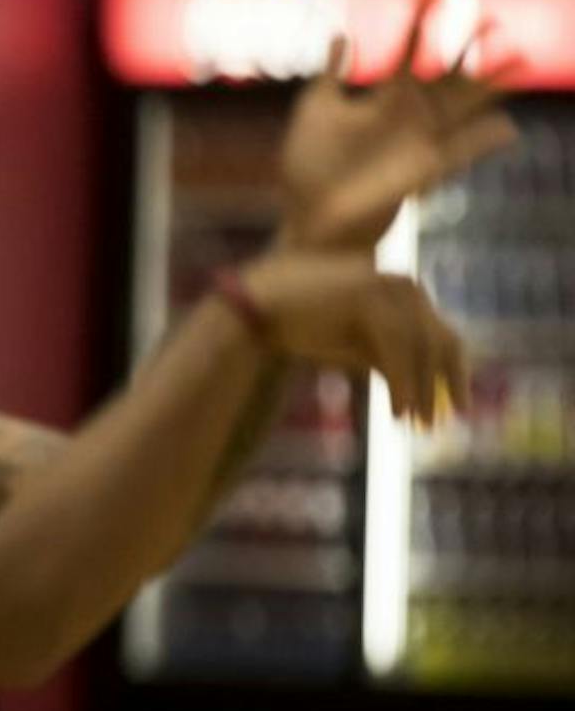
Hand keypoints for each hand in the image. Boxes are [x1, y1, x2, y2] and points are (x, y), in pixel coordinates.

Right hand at [240, 251, 468, 424]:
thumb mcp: (353, 344)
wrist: (254, 306)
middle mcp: (402, 285)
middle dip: (444, 385)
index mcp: (402, 290)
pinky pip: (395, 348)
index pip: (441, 334)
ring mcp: (385, 288)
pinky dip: (401, 383)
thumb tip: (417, 392)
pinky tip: (399, 411)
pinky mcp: (366, 299)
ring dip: (421, 390)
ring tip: (415, 424)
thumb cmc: (299, 324)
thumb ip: (385, 356)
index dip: (452, 374)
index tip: (455, 408)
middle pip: (439, 340)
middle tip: (438, 425)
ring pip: (420, 347)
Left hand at [277, 0, 518, 251]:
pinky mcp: (422, 172)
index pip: (409, 50)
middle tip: (496, 17)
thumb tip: (340, 32)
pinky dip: (482, 142)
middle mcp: (409, 117)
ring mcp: (420, 143)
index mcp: (384, 100)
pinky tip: (508, 128)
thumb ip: (329, 73)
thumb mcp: (315, 110)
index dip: (420, 20)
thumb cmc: (307, 167)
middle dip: (471, 47)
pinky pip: (459, 154)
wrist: (308, 218)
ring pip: (465, 105)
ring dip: (491, 84)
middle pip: (450, 73)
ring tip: (520, 59)